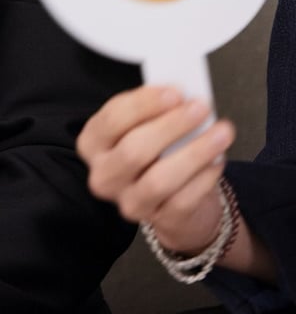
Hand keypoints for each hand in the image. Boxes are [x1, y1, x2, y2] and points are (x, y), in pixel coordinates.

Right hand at [76, 84, 232, 252]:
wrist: (169, 199)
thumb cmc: (155, 150)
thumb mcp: (143, 124)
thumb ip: (154, 108)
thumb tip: (182, 93)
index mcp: (92, 143)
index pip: (112, 120)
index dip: (144, 104)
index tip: (175, 92)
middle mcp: (104, 175)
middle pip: (134, 150)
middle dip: (172, 125)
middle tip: (200, 108)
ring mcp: (128, 202)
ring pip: (160, 179)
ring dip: (195, 152)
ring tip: (221, 132)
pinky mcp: (158, 221)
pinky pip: (184, 200)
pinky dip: (204, 177)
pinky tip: (218, 159)